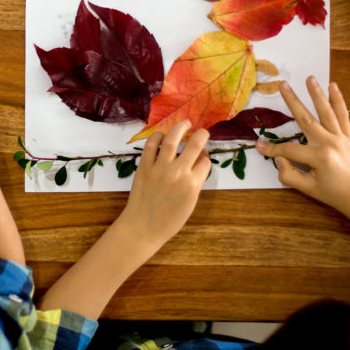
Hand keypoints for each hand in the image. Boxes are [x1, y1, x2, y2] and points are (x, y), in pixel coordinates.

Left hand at [116, 120, 211, 250]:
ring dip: (180, 127)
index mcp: (193, 184)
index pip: (205, 161)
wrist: (143, 226)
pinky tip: (161, 135)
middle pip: (195, 144)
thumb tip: (200, 161)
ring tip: (185, 123)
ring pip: (172, 139)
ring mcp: (160, 168)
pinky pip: (151, 145)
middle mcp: (178, 172)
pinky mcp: (144, 166)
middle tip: (202, 131)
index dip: (206, 156)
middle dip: (201, 134)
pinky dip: (157, 136)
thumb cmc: (169, 220)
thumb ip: (196, 182)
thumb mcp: (190, 203)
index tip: (203, 155)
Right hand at [255, 77, 349, 220]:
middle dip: (292, 101)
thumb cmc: (335, 194)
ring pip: (326, 112)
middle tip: (283, 85)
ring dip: (317, 94)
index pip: (289, 150)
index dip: (272, 149)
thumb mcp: (309, 190)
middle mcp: (330, 142)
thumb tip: (278, 159)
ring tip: (310, 78)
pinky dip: (339, 101)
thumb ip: (289, 175)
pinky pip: (342, 115)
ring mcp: (341, 137)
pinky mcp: (348, 136)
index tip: (259, 146)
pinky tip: (334, 86)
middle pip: (306, 119)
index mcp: (319, 157)